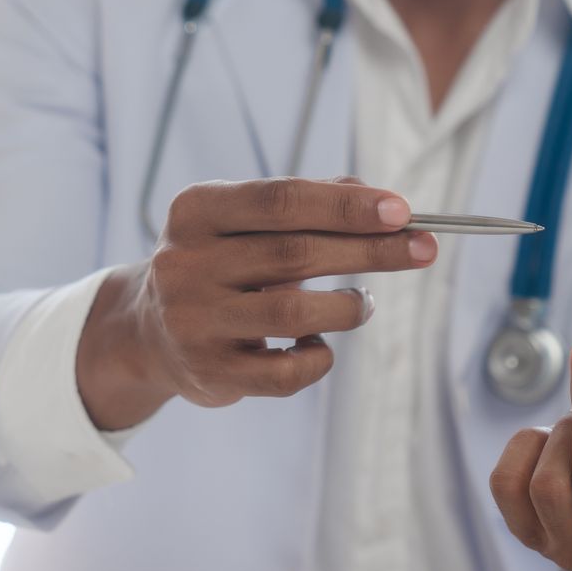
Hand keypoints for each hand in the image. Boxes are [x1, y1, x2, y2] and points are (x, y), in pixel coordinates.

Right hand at [76, 177, 436, 428]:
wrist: (148, 331)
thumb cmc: (221, 264)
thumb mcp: (246, 221)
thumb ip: (308, 203)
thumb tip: (378, 198)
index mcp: (197, 210)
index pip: (281, 200)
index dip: (346, 206)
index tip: (403, 211)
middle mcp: (187, 263)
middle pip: (296, 253)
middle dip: (371, 250)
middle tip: (423, 249)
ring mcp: (194, 321)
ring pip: (294, 314)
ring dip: (348, 308)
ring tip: (365, 303)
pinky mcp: (210, 372)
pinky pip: (286, 372)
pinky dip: (319, 359)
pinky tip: (319, 346)